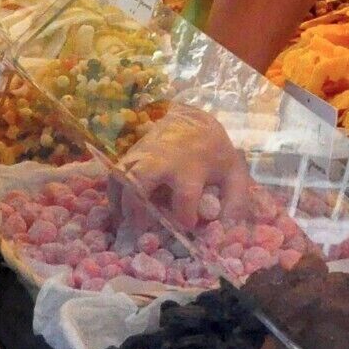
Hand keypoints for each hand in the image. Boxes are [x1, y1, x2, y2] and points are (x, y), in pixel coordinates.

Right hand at [114, 106, 254, 233]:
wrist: (193, 119)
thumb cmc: (213, 152)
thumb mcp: (233, 173)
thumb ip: (235, 202)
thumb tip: (226, 229)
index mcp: (191, 167)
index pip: (184, 198)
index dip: (184, 218)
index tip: (187, 225)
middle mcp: (162, 161)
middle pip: (140, 184)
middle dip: (137, 210)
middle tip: (142, 229)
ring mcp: (143, 154)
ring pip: (120, 178)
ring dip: (121, 203)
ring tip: (128, 222)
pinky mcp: (131, 153)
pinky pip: (113, 174)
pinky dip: (113, 193)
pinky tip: (120, 209)